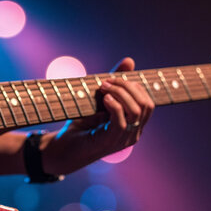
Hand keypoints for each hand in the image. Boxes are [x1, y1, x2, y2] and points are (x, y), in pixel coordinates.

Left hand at [42, 57, 154, 173]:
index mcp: (134, 125)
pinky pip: (121, 121)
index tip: (113, 78)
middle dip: (128, 87)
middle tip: (107, 81)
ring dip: (120, 93)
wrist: (62, 149)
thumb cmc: (81, 125)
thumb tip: (130, 60)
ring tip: (103, 88)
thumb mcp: (100, 101)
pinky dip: (114, 105)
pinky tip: (104, 99)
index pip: (148, 102)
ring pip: (136, 111)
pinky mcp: (109, 142)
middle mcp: (133, 134)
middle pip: (146, 105)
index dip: (134, 86)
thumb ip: (115, 83)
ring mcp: (123, 140)